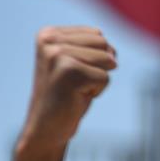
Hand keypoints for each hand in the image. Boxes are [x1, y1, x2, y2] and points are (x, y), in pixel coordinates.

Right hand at [19, 26, 116, 149]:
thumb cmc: (66, 95)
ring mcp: (58, 55)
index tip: (73, 73)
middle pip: (103, 44)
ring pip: (107, 60)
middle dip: (99, 67)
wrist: (47, 126)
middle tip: (76, 83)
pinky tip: (76, 97)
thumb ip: (93, 47)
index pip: (97, 34)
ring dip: (98, 79)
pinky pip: (105, 77)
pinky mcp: (69, 72)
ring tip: (75, 89)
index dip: (95, 58)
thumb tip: (113, 50)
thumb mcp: (77, 63)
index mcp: (48, 34)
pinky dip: (97, 91)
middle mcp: (50, 41)